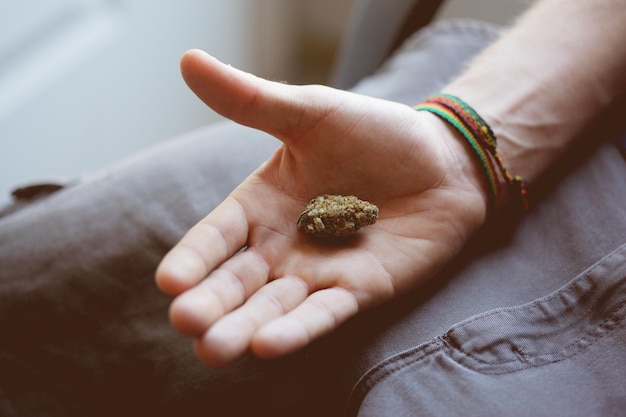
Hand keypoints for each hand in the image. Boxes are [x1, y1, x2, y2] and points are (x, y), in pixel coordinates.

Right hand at [155, 49, 487, 366]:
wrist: (441, 160)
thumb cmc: (374, 134)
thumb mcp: (310, 111)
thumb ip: (252, 99)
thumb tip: (188, 60)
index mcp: (261, 206)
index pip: (217, 236)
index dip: (194, 257)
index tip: (169, 279)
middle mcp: (281, 246)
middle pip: (237, 281)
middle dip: (211, 303)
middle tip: (186, 322)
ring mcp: (318, 272)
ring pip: (273, 306)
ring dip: (244, 326)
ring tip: (215, 349)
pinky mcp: (359, 290)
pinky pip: (324, 313)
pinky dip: (298, 329)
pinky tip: (268, 346)